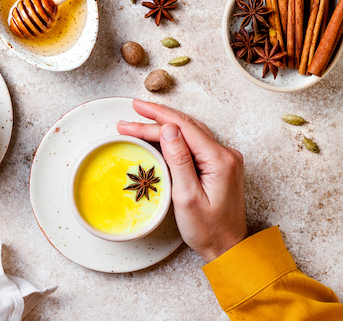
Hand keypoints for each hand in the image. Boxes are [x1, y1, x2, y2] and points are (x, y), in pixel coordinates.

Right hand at [117, 99, 247, 262]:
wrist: (228, 248)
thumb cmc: (208, 229)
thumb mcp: (187, 197)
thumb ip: (179, 160)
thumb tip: (168, 129)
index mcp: (219, 160)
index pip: (183, 128)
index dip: (156, 117)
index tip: (135, 111)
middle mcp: (225, 154)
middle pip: (186, 126)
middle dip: (156, 118)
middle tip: (132, 112)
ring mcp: (224, 158)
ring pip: (190, 132)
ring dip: (164, 124)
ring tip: (140, 119)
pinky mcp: (218, 165)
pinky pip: (194, 142)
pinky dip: (175, 136)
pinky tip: (160, 133)